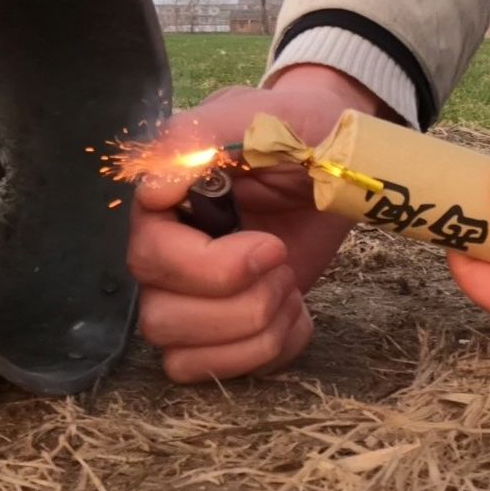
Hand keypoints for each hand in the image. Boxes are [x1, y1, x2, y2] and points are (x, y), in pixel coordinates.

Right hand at [129, 65, 386, 382]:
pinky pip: (216, 373)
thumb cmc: (296, 129)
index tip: (271, 245)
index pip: (150, 258)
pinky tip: (297, 313)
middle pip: (161, 319)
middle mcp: (163, 256)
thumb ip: (199, 139)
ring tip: (289, 287)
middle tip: (283, 259)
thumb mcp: (257, 117)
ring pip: (181, 358)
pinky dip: (268, 354)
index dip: (212, 266)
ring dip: (254, 331)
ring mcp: (190, 298)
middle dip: (241, 304)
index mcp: (160, 204)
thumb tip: (153, 190)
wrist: (339, 159)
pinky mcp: (223, 328)